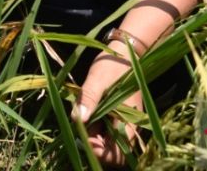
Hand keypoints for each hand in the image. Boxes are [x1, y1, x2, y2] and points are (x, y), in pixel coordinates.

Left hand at [73, 44, 142, 166]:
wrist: (125, 51)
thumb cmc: (113, 64)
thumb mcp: (98, 79)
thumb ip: (89, 98)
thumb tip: (77, 119)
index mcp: (129, 122)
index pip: (117, 155)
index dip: (100, 152)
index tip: (85, 137)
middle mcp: (128, 127)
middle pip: (111, 152)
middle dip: (93, 143)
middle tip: (81, 123)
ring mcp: (123, 122)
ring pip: (107, 142)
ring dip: (92, 134)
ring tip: (85, 112)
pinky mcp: (117, 117)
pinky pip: (106, 131)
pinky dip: (95, 125)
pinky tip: (88, 110)